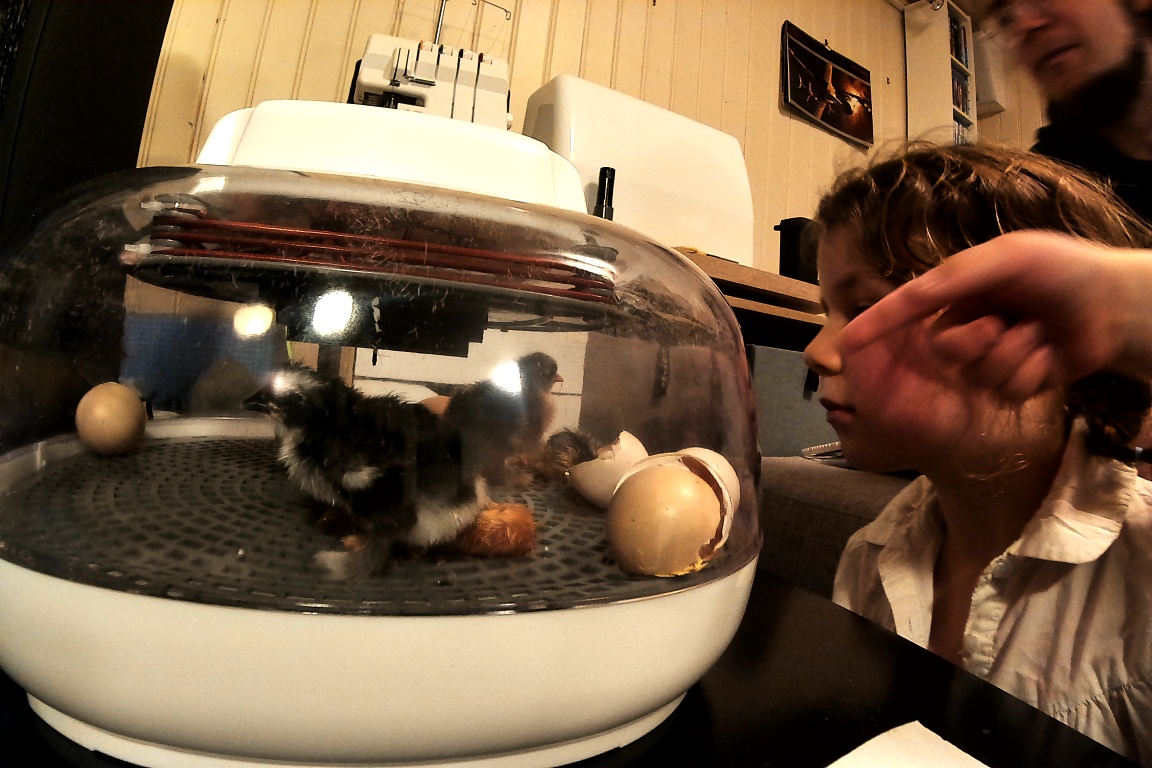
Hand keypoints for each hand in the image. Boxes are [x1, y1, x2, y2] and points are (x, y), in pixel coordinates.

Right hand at [838, 231, 1151, 401]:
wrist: (1119, 305)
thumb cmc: (1065, 270)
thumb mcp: (1006, 258)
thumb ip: (954, 277)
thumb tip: (911, 296)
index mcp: (961, 292)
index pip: (908, 310)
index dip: (877, 326)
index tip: (847, 344)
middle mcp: (972, 323)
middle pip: (942, 352)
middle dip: (971, 343)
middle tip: (1004, 324)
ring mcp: (995, 355)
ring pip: (976, 376)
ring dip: (1012, 357)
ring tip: (1039, 335)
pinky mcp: (1019, 382)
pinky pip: (1006, 391)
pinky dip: (1032, 373)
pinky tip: (1052, 355)